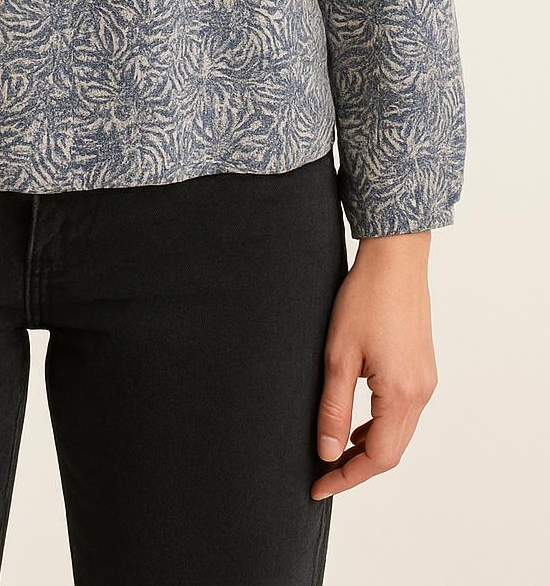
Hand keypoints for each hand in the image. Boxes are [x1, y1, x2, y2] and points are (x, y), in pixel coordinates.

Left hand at [312, 230, 437, 499]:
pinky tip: (356, 421)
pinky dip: (380, 425)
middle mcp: (421, 392)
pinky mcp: (423, 368)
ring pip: (399, 432)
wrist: (395, 258)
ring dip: (369, 447)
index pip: (378, 457)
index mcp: (402, 393)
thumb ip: (333, 408)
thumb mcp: (338, 355)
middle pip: (392, 451)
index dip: (347, 477)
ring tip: (333, 450)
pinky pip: (404, 412)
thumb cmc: (365, 298)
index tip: (318, 487)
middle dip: (357, 468)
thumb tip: (328, 453)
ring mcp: (426, 380)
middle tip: (322, 475)